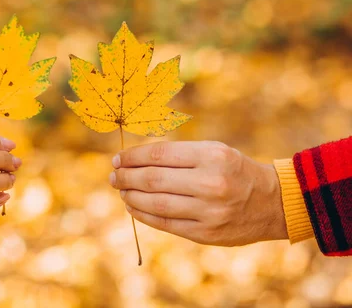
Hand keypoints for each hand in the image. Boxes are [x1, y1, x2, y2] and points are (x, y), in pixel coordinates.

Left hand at [109, 141, 286, 245]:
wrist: (271, 202)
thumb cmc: (233, 170)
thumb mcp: (213, 151)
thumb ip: (178, 154)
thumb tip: (134, 160)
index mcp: (211, 156)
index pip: (159, 155)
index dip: (132, 157)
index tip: (118, 159)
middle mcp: (210, 183)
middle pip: (153, 180)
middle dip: (126, 178)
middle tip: (114, 176)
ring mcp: (208, 211)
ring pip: (155, 204)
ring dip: (131, 197)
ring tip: (121, 191)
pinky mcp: (205, 234)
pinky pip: (165, 224)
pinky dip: (144, 215)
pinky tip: (133, 207)